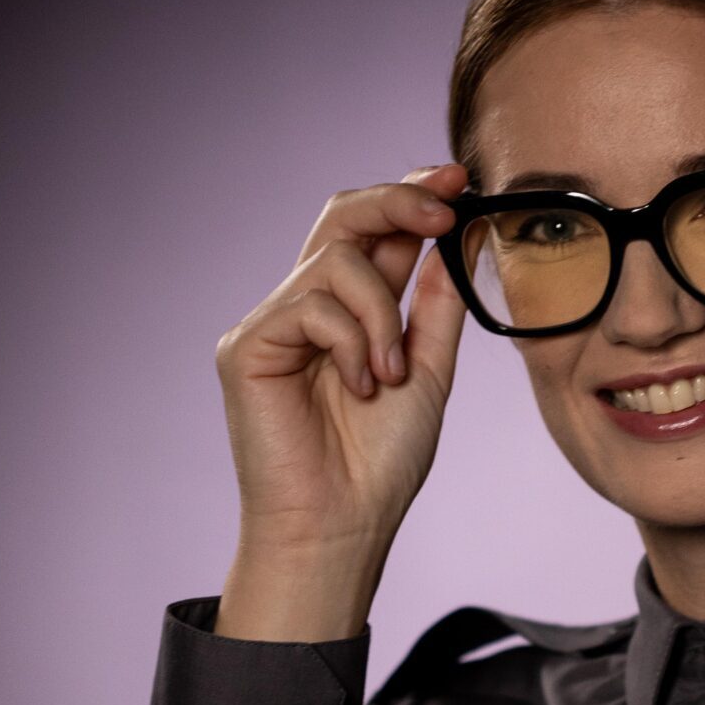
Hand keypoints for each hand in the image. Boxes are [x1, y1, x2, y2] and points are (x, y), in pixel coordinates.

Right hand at [212, 162, 470, 635]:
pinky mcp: (246, 347)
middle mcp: (307, 307)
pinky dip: (354, 342)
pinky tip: (362, 387)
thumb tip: (457, 236)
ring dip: (383, 313)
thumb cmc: (380, 461)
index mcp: (351, 309)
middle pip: (343, 215)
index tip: (458, 179)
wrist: (343, 524)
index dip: (412, 196)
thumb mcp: (429, 369)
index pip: (375, 229)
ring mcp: (273, 324)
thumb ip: (437, 304)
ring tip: (391, 375)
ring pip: (338, 262)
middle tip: (445, 203)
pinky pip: (312, 306)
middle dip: (399, 200)